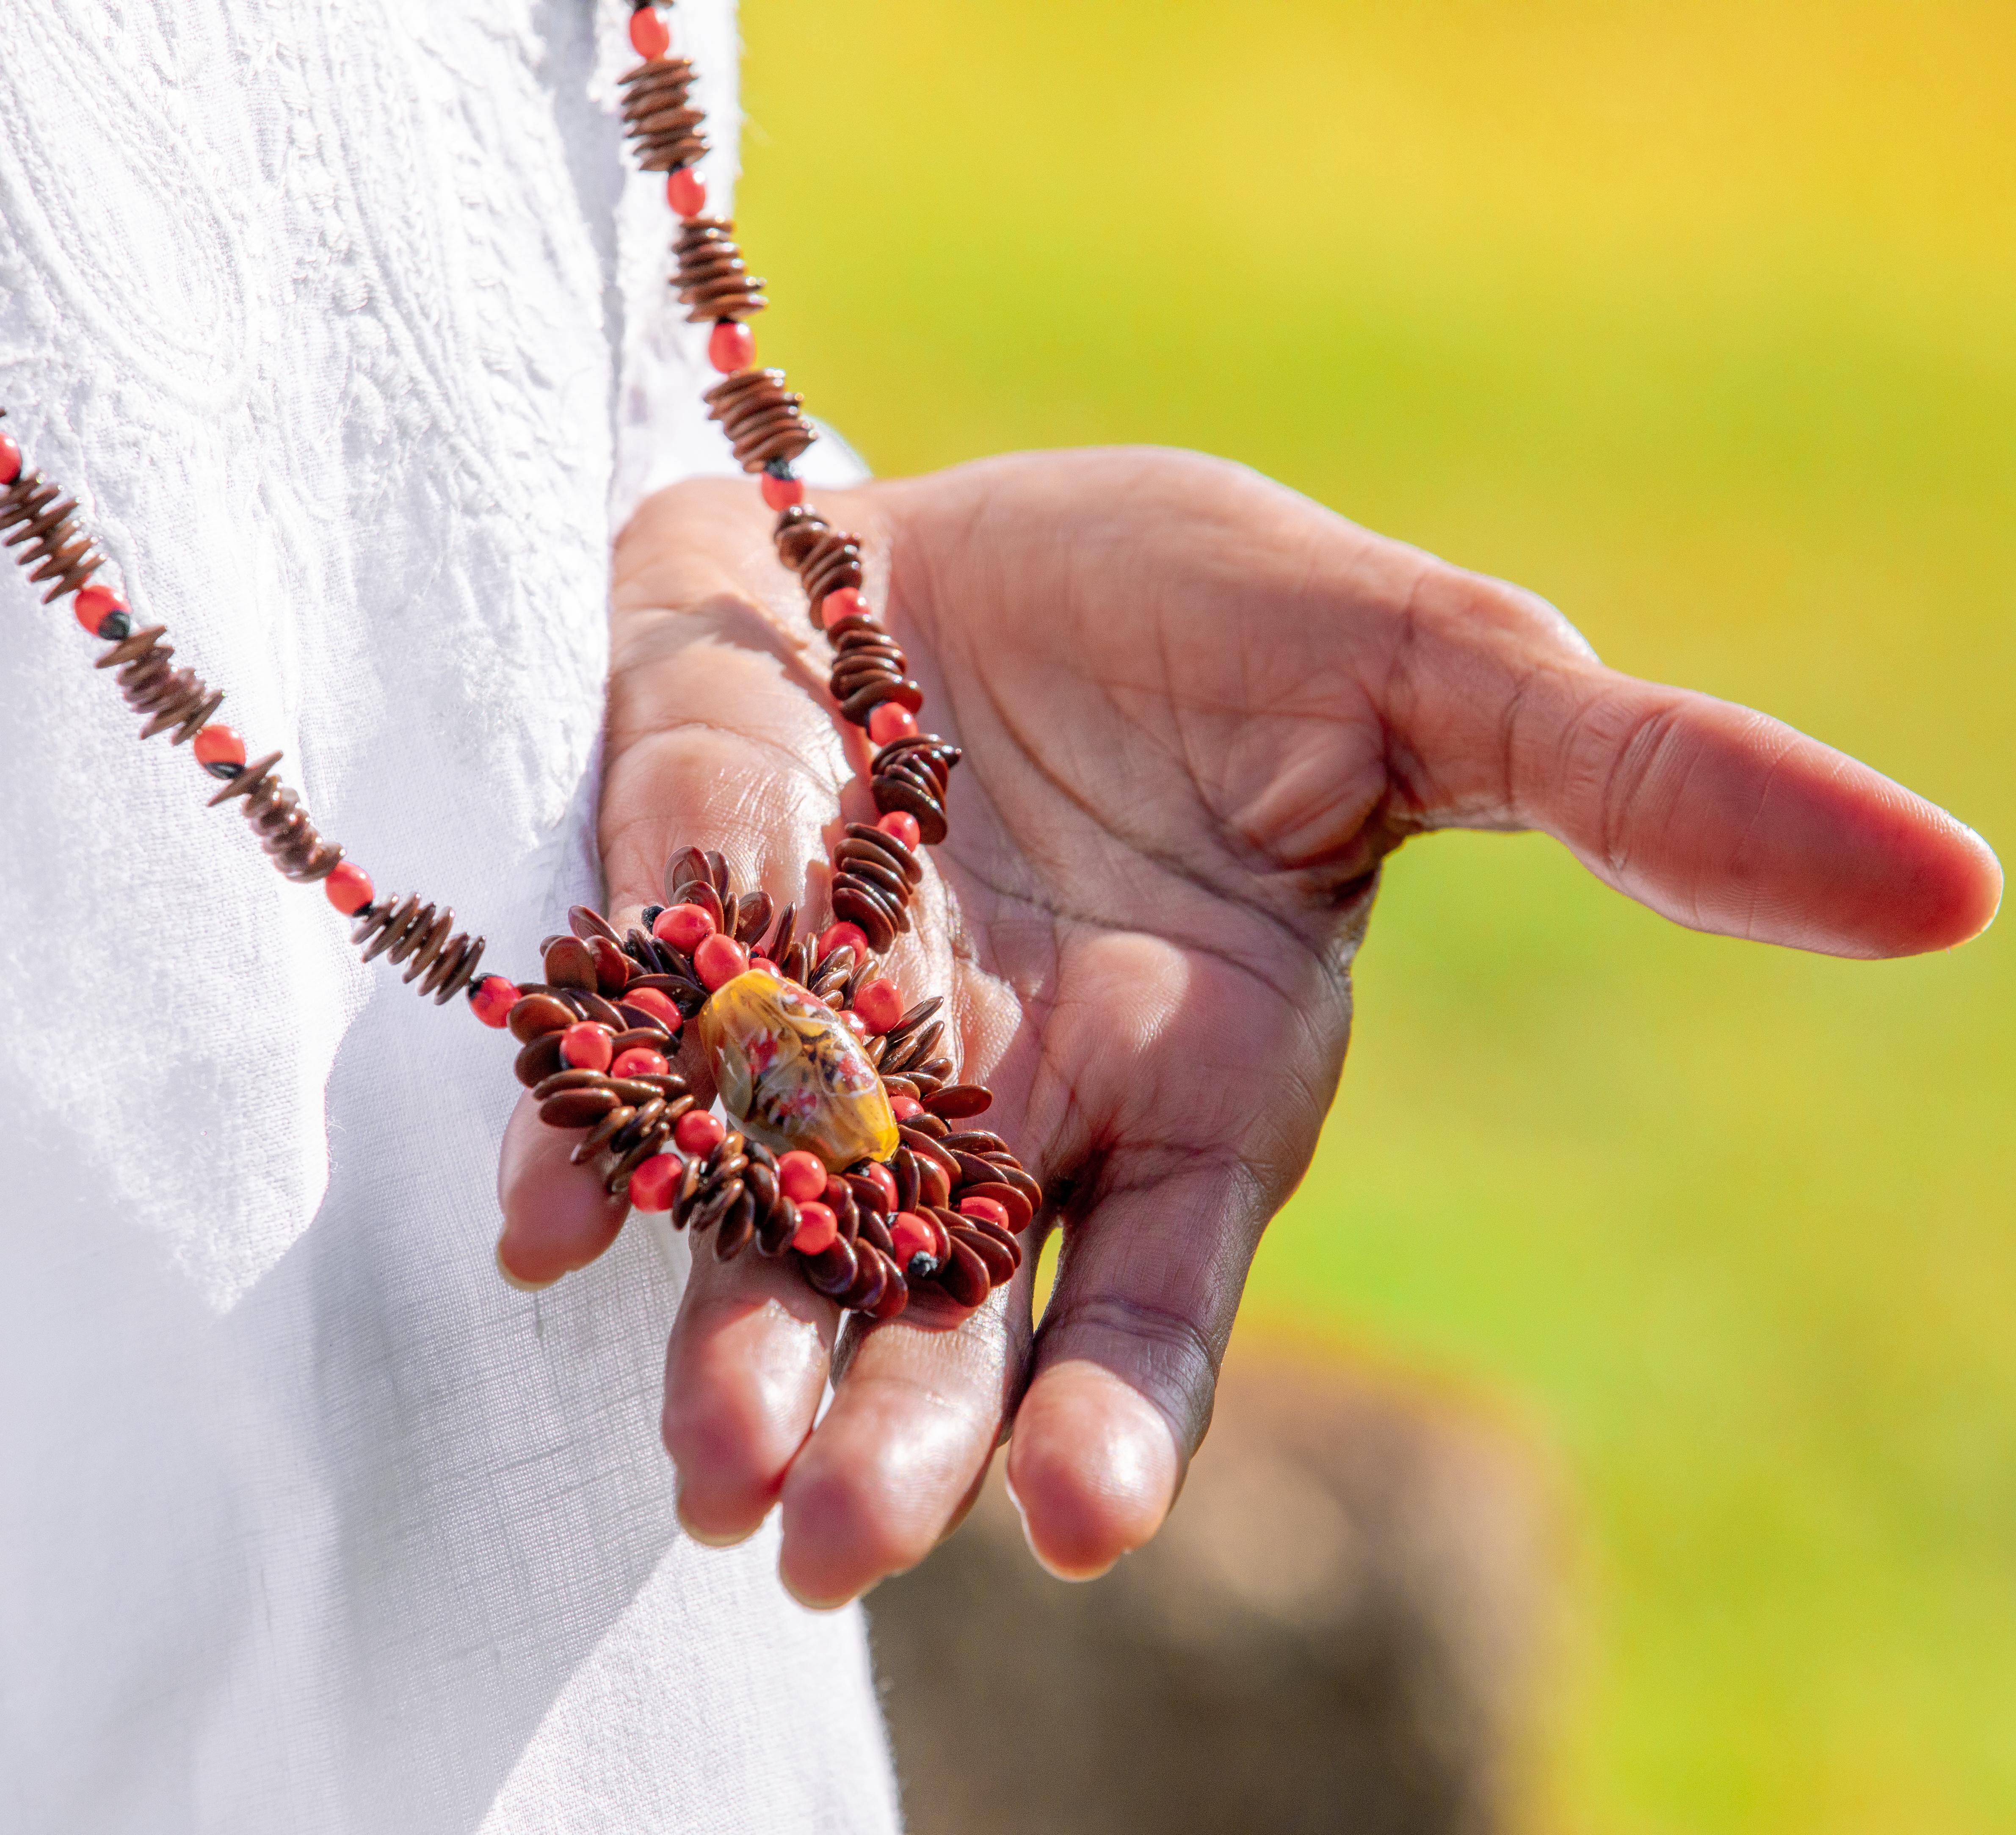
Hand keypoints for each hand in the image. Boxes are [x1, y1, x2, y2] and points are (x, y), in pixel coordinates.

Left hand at [498, 447, 1998, 1604]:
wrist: (964, 534)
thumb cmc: (1202, 606)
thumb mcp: (1427, 668)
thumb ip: (1636, 788)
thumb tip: (1958, 882)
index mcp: (1181, 1080)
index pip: (1154, 1292)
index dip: (1124, 1410)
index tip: (1073, 1526)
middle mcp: (996, 1113)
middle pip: (942, 1315)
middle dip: (891, 1426)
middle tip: (820, 1546)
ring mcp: (826, 1050)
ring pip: (772, 1247)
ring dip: (731, 1347)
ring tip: (708, 1461)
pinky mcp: (683, 954)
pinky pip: (626, 1085)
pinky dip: (586, 1153)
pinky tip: (546, 1224)